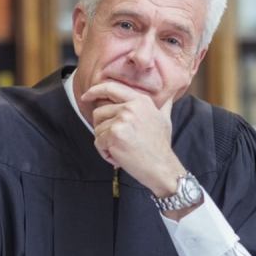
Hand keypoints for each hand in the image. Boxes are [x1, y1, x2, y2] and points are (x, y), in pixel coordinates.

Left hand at [80, 82, 183, 196]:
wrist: (162, 167)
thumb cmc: (160, 146)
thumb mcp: (164, 120)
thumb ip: (164, 106)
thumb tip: (170, 96)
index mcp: (140, 100)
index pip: (111, 88)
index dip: (95, 91)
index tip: (85, 96)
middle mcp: (130, 107)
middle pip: (99, 112)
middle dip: (102, 128)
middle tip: (116, 141)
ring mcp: (122, 120)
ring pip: (97, 129)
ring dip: (105, 143)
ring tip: (122, 149)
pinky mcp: (114, 134)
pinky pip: (98, 142)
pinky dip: (105, 152)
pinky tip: (119, 157)